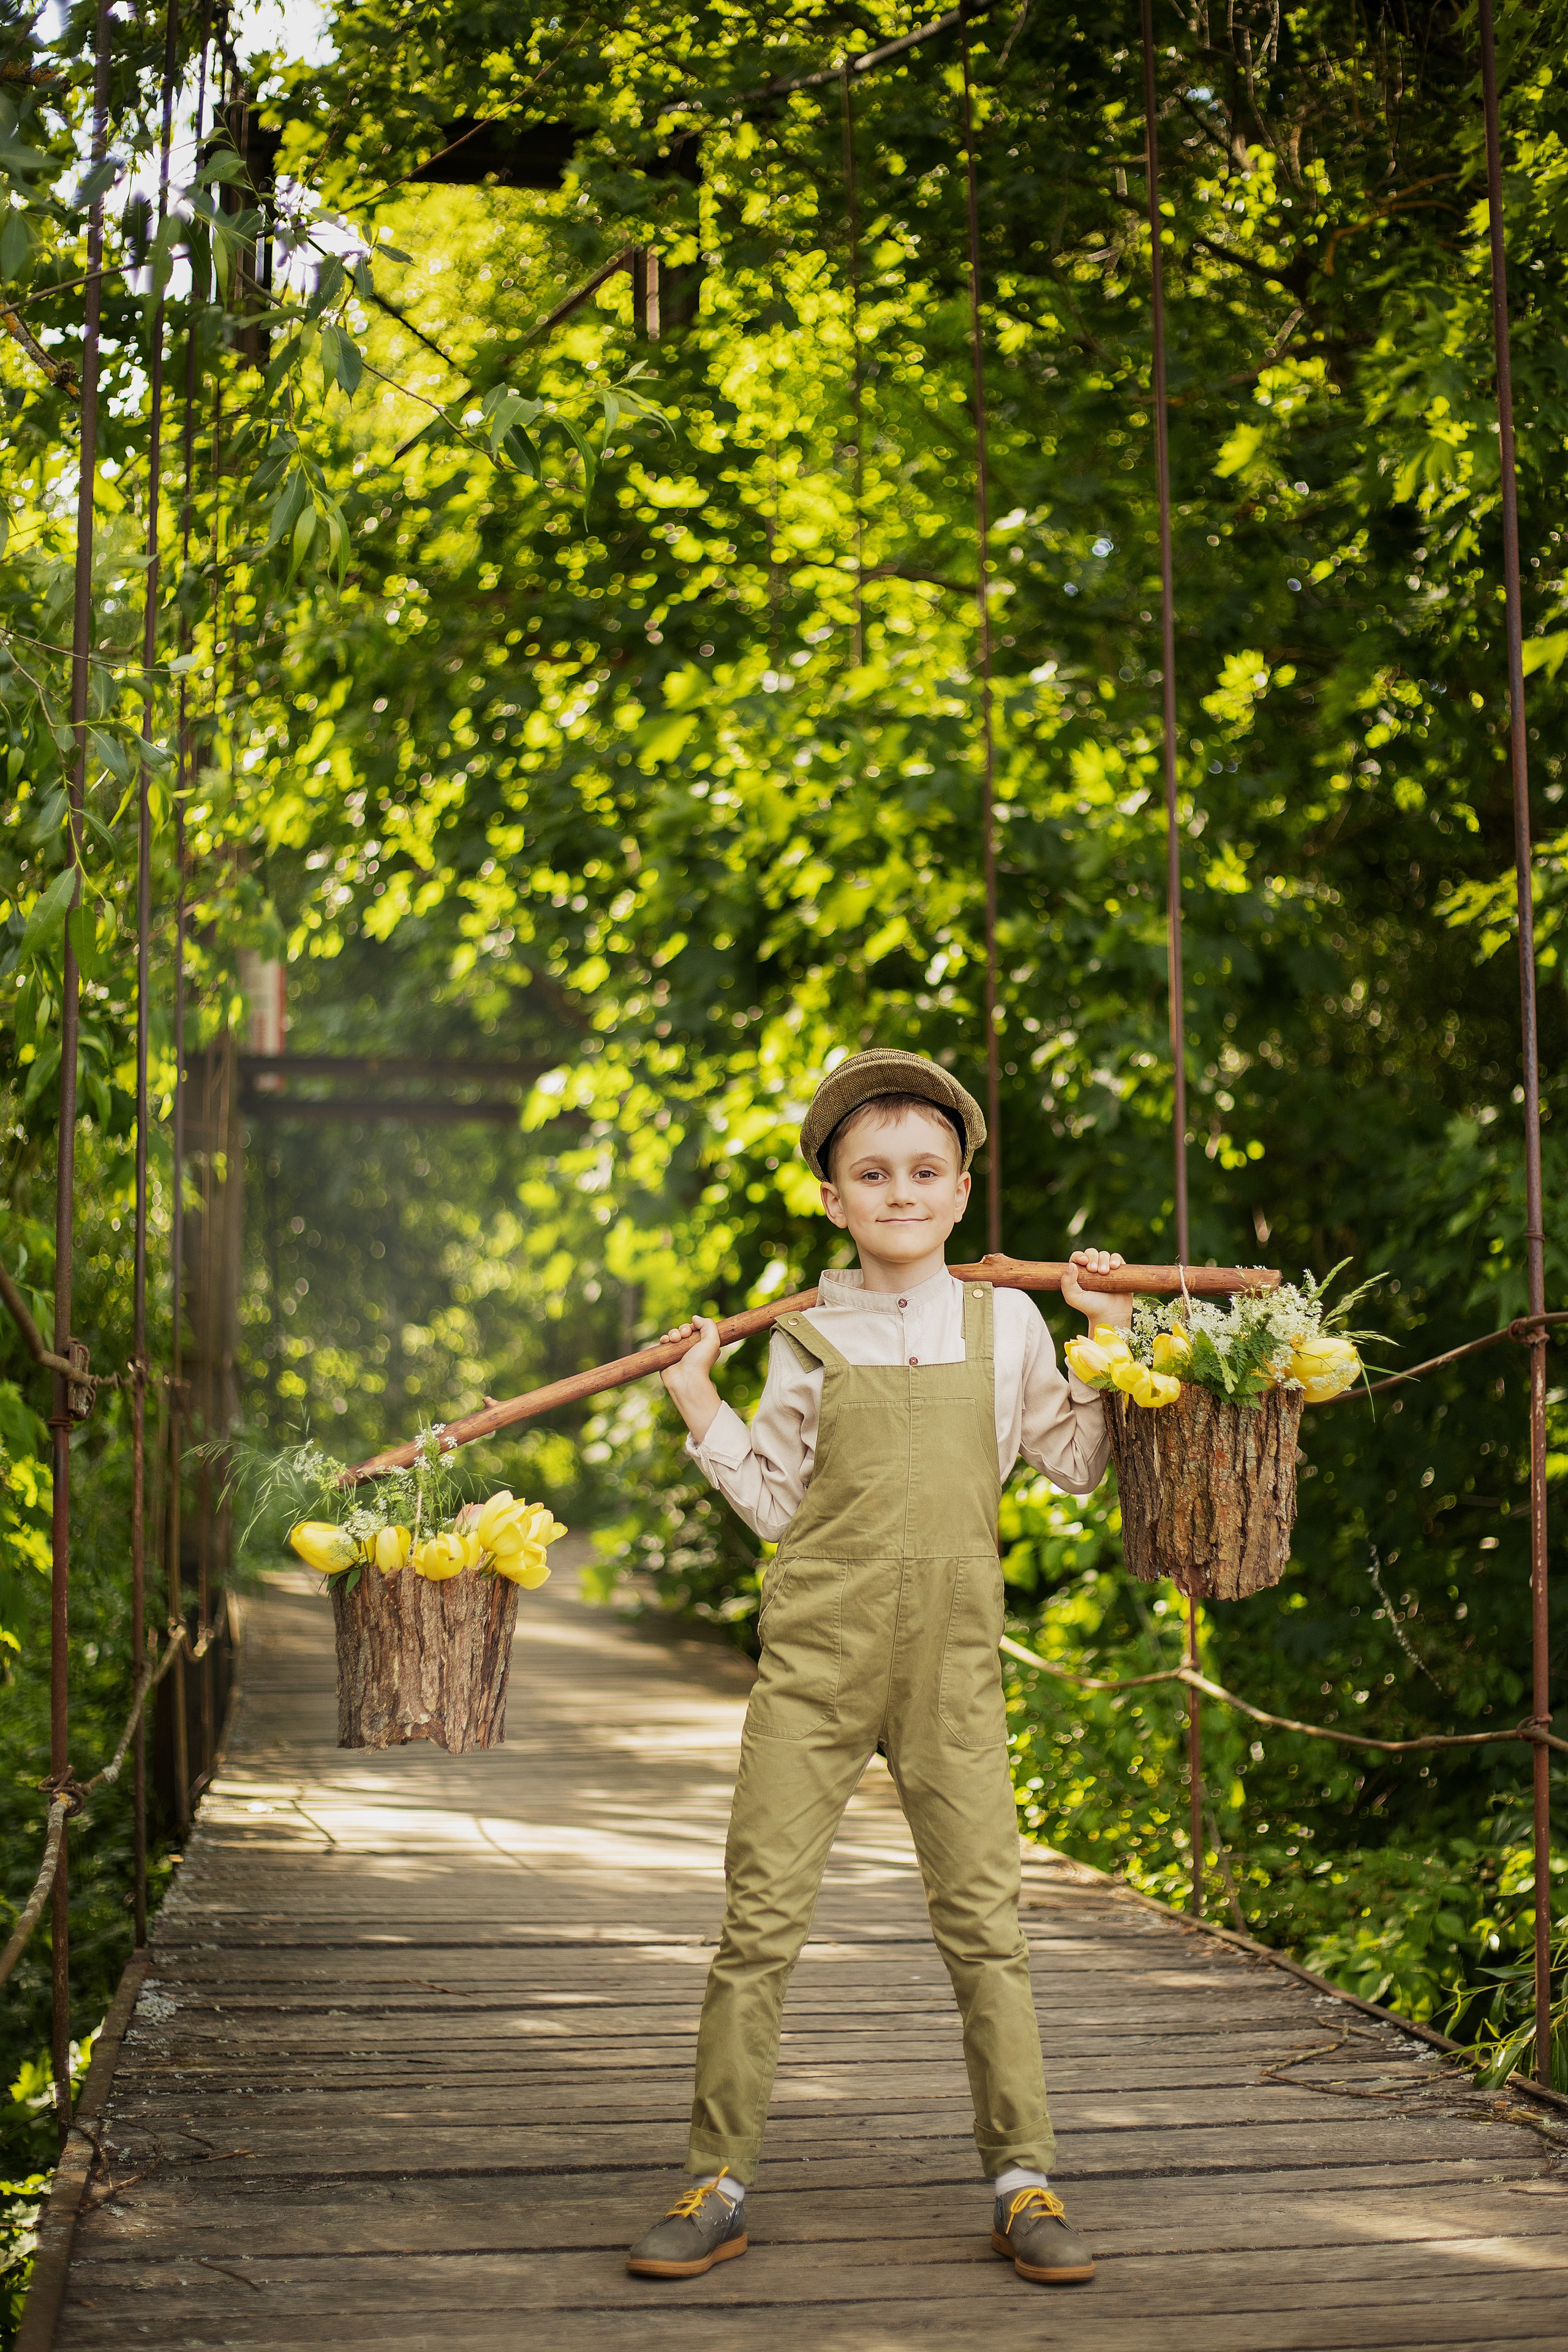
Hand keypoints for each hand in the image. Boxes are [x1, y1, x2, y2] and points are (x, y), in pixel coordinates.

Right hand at [659, 1315, 722, 1441]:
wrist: (686, 1379)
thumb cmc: (701, 1362)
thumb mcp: (712, 1340)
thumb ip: (708, 1324)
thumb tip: (695, 1318)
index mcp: (704, 1345)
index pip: (697, 1329)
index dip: (694, 1325)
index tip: (693, 1329)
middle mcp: (691, 1348)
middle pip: (684, 1330)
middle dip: (683, 1329)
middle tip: (684, 1335)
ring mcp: (678, 1352)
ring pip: (673, 1335)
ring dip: (673, 1333)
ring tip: (675, 1339)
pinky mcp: (667, 1357)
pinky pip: (664, 1343)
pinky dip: (664, 1339)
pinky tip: (666, 1341)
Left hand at [1061, 1247, 1132, 1330]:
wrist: (1110, 1315)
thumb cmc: (1090, 1308)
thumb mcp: (1073, 1297)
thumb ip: (1067, 1283)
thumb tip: (1071, 1265)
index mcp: (1079, 1272)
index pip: (1077, 1257)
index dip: (1080, 1256)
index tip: (1084, 1262)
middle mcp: (1092, 1269)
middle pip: (1091, 1253)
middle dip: (1093, 1258)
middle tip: (1095, 1270)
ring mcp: (1106, 1269)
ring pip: (1104, 1254)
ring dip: (1104, 1260)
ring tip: (1104, 1272)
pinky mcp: (1119, 1271)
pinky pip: (1117, 1258)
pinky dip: (1115, 1259)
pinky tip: (1114, 1267)